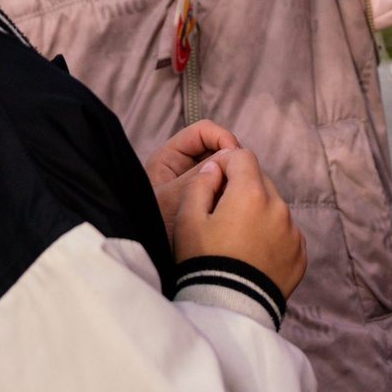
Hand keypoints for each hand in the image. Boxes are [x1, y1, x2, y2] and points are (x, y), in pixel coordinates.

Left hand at [147, 121, 239, 235]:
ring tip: (239, 192)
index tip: (236, 155)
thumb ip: (200, 174)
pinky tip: (235, 203)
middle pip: (215, 148)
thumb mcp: (174, 198)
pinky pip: (222, 187)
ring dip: (232, 177)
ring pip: (221, 168)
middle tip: (241, 176)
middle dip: (230, 159)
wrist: (150, 260)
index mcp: (168, 158)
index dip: (222, 137)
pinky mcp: (205, 200)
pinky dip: (231, 191)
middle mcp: (182, 167)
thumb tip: (232, 154)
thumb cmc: (154, 228)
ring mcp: (194, 184)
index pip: (202, 131)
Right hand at [173, 146, 306, 297]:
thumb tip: (214, 168)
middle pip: (261, 181)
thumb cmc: (203, 262)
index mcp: (251, 193)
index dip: (225, 164)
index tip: (213, 182)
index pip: (242, 157)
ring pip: (275, 208)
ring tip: (237, 239)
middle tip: (222, 214)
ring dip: (259, 212)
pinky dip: (272, 236)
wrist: (228, 310)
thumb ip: (199, 184)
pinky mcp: (300, 255)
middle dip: (242, 188)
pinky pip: (286, 234)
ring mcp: (293, 232)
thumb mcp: (187, 221)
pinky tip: (253, 255)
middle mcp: (279, 207)